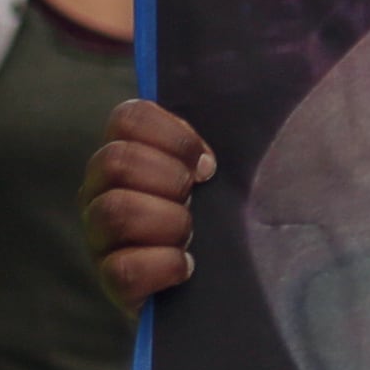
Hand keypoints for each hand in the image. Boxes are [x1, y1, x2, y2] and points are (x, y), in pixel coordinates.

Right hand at [81, 99, 216, 309]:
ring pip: (116, 211)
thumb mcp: (225, 173)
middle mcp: (102, 190)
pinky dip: (163, 265)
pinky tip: (187, 266)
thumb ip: (220, 141)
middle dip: (170, 177)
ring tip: (192, 234)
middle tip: (196, 197)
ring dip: (168, 220)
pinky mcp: (111, 283)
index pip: (127, 119)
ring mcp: (101, 237)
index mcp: (127, 153)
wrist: (222, 288)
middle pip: (116, 161)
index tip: (209, 164)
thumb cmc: (225, 218)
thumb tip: (268, 81)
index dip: (172, 135)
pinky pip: (122, 269)